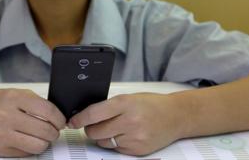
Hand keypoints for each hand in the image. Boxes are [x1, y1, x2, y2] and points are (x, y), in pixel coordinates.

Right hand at [0, 89, 65, 156]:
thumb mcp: (14, 93)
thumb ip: (35, 102)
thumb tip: (57, 116)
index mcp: (13, 98)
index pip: (47, 110)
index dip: (59, 118)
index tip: (61, 121)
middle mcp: (6, 116)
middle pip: (45, 130)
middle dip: (54, 132)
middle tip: (53, 130)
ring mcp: (1, 134)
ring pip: (38, 145)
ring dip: (45, 142)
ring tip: (41, 137)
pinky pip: (26, 153)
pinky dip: (32, 148)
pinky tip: (28, 140)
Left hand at [68, 93, 186, 155]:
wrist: (176, 116)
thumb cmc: (152, 104)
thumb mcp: (129, 98)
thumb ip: (109, 106)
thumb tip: (86, 115)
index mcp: (125, 103)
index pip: (94, 113)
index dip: (79, 119)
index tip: (72, 121)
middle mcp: (130, 121)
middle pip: (95, 131)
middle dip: (90, 128)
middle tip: (95, 124)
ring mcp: (134, 138)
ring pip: (103, 142)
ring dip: (103, 136)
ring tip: (115, 128)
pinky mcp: (138, 150)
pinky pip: (116, 149)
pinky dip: (116, 143)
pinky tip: (126, 135)